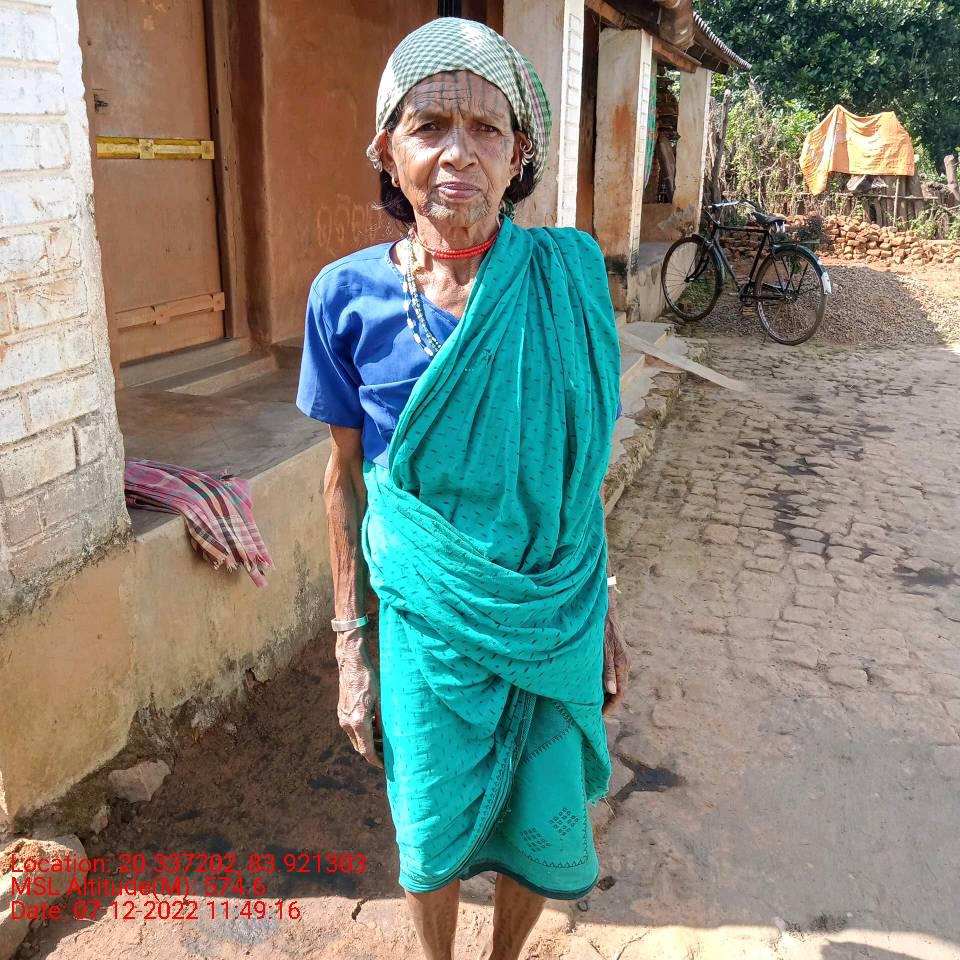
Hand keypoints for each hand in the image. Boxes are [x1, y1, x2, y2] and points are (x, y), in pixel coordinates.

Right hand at [335, 625, 382, 767]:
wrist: (351, 662)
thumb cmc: (369, 678)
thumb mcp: (381, 699)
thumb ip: (383, 720)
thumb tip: (388, 736)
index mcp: (358, 721)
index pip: (366, 750)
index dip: (377, 760)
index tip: (386, 766)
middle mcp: (347, 722)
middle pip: (360, 747)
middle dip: (374, 752)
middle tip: (390, 754)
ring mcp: (342, 717)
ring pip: (356, 738)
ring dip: (369, 742)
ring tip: (385, 740)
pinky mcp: (342, 711)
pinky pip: (352, 728)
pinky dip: (364, 732)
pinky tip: (376, 725)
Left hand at [602, 598, 628, 714]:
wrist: (604, 609)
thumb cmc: (602, 628)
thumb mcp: (604, 650)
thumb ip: (608, 670)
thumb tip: (613, 691)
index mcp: (623, 664)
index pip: (621, 692)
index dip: (611, 705)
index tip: (600, 716)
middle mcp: (624, 663)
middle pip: (618, 689)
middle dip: (608, 702)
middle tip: (593, 714)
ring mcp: (619, 659)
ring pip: (614, 681)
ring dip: (605, 693)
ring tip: (591, 703)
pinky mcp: (614, 654)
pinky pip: (610, 673)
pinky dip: (603, 682)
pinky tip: (592, 685)